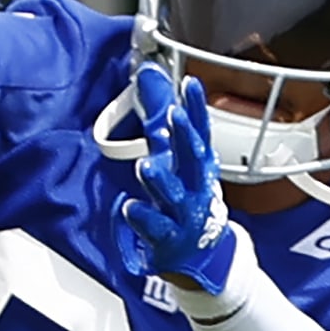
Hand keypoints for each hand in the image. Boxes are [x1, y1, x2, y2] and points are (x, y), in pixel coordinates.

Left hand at [114, 64, 237, 294]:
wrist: (199, 256)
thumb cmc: (186, 199)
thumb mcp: (175, 158)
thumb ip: (160, 119)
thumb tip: (149, 74)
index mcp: (198, 167)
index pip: (200, 133)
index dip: (198, 109)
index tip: (191, 85)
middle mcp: (195, 187)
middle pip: (193, 159)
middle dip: (186, 137)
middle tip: (175, 116)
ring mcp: (183, 214)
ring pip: (173, 195)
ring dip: (161, 180)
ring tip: (147, 165)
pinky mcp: (168, 238)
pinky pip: (155, 227)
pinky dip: (142, 217)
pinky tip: (128, 207)